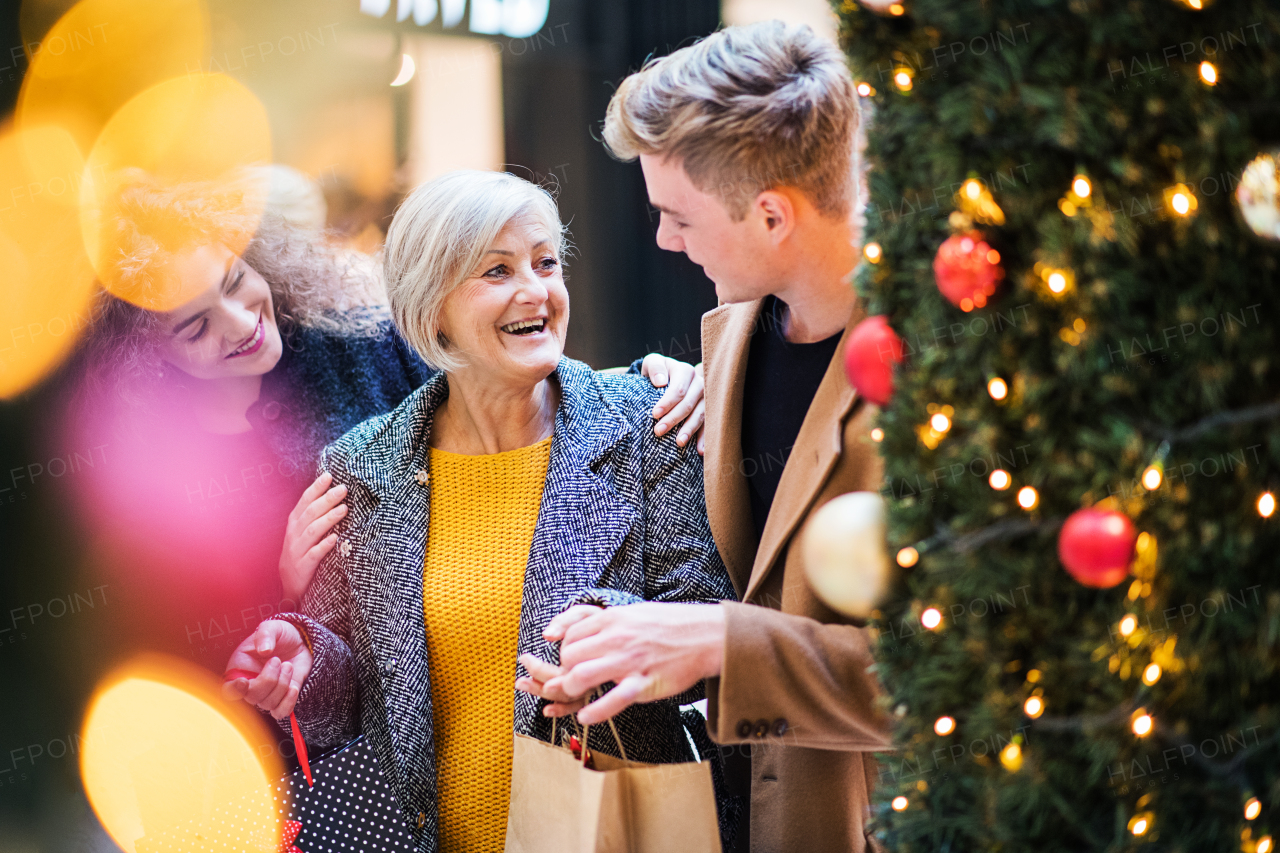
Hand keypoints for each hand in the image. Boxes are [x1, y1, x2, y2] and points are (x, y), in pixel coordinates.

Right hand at [222, 619, 312, 718]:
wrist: (300, 643)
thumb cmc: (280, 636)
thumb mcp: (272, 627)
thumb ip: (265, 634)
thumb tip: (264, 649)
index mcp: (239, 669)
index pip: (228, 689)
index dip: (233, 690)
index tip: (244, 681)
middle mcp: (250, 685)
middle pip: (252, 697)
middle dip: (268, 680)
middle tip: (277, 660)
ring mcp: (266, 694)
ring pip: (268, 704)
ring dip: (282, 684)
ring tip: (288, 665)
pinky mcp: (281, 699)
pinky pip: (281, 712)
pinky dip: (289, 702)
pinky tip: (294, 686)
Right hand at [280, 472, 347, 603]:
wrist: (290, 587)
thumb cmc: (301, 553)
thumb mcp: (303, 533)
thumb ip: (314, 515)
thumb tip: (331, 493)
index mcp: (294, 524)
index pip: (304, 502)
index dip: (316, 488)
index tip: (329, 476)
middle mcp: (294, 535)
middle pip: (310, 513)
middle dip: (326, 499)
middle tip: (343, 489)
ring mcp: (297, 551)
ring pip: (312, 531)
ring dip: (328, 519)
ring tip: (343, 509)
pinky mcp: (303, 568)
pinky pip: (314, 555)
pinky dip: (324, 546)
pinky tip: (335, 538)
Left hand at [518, 602, 725, 724]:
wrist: (708, 635)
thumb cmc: (671, 625)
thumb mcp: (635, 612)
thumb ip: (607, 621)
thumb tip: (582, 629)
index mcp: (614, 618)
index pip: (570, 636)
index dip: (564, 653)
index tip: (570, 663)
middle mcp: (618, 638)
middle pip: (570, 657)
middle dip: (563, 673)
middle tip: (570, 683)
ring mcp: (631, 661)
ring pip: (582, 676)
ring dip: (571, 691)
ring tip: (576, 698)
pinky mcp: (645, 683)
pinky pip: (612, 700)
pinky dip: (594, 712)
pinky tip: (586, 718)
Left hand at [640, 354, 706, 453]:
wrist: (665, 379)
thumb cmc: (656, 373)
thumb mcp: (652, 363)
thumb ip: (654, 367)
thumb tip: (660, 382)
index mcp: (685, 371)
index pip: (678, 389)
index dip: (667, 402)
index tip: (654, 414)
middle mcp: (699, 384)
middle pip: (688, 404)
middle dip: (674, 419)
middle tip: (658, 431)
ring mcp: (706, 399)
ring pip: (700, 415)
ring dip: (690, 430)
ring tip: (679, 443)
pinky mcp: (708, 411)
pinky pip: (708, 425)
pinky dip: (704, 438)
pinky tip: (700, 451)